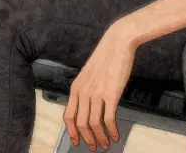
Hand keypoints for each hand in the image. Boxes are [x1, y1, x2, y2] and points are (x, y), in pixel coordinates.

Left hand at [64, 25, 136, 150]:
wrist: (117, 43)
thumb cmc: (105, 57)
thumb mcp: (89, 74)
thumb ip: (86, 89)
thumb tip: (89, 107)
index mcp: (76, 88)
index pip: (68, 116)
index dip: (72, 132)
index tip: (77, 141)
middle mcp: (83, 92)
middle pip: (80, 124)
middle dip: (87, 139)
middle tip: (94, 147)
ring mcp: (96, 94)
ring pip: (94, 124)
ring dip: (100, 138)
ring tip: (106, 144)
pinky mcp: (111, 94)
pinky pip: (108, 119)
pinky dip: (111, 130)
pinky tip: (115, 135)